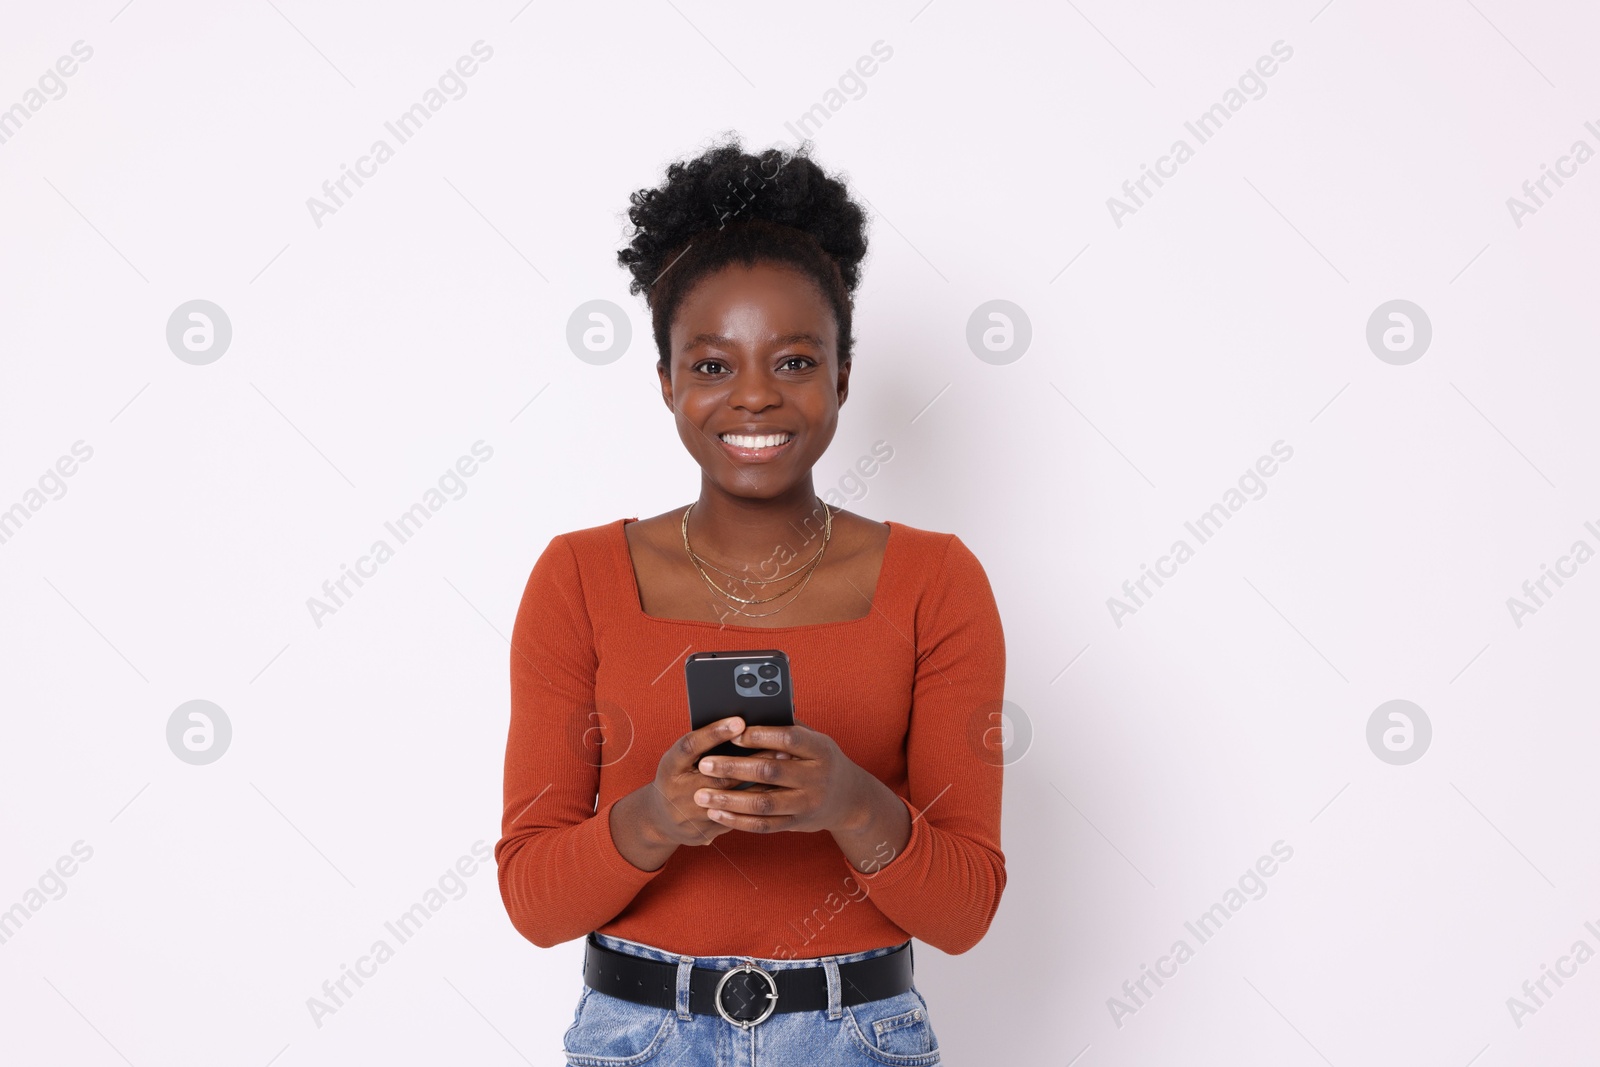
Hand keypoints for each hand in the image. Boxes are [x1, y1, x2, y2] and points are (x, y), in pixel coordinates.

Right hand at [641, 715, 768, 846]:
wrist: (660, 819)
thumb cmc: (678, 777)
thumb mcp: (682, 757)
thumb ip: (704, 744)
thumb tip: (740, 723)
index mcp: (670, 766)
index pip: (690, 745)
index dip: (715, 733)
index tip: (739, 721)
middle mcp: (677, 791)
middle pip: (719, 775)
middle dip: (753, 761)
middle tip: (781, 748)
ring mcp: (691, 815)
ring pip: (732, 799)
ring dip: (761, 784)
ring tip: (784, 770)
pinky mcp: (704, 832)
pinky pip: (736, 818)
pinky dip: (757, 804)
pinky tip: (778, 793)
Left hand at [690, 719, 872, 834]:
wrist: (851, 799)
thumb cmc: (822, 760)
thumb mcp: (816, 740)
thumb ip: (788, 728)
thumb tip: (752, 710)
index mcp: (820, 749)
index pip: (788, 738)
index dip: (759, 735)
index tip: (731, 733)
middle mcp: (816, 777)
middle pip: (771, 771)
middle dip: (733, 768)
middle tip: (704, 764)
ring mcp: (807, 803)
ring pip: (764, 803)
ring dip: (730, 800)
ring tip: (702, 795)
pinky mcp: (797, 823)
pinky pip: (764, 825)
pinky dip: (738, 821)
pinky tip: (717, 813)